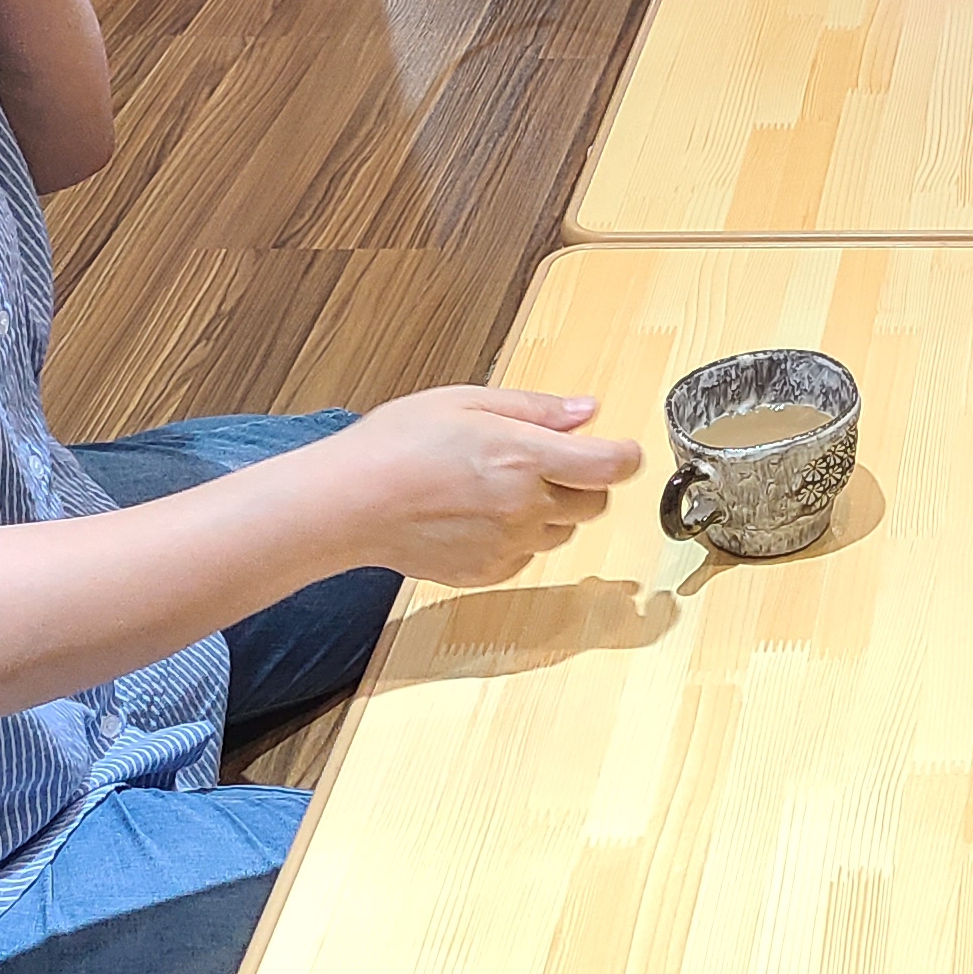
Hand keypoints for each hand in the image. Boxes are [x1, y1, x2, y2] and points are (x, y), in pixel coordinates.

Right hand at [313, 386, 643, 588]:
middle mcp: (524, 506)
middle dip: (585, 482)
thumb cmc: (396, 444)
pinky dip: (519, 537)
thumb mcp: (469, 401)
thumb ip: (537, 409)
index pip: (611, 467)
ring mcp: (507, 544)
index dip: (626, 456)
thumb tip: (586, 411)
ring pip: (562, 532)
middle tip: (551, 461)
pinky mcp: (487, 572)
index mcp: (525, 457)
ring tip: (503, 487)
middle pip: (595, 503)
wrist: (347, 503)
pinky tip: (482, 515)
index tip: (622, 450)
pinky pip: (526, 555)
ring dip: (552, 511)